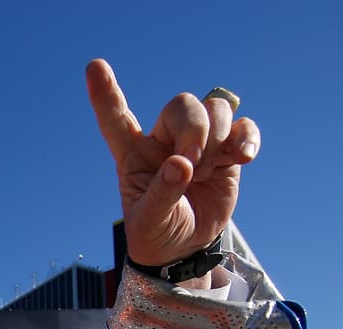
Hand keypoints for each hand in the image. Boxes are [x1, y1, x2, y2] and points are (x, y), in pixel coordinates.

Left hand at [86, 59, 260, 279]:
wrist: (184, 248)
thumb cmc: (156, 232)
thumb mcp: (150, 220)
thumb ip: (162, 193)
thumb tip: (182, 164)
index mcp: (133, 155)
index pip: (116, 119)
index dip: (106, 93)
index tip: (95, 67)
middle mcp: (164, 140)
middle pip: (183, 105)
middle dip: (194, 131)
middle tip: (193, 165)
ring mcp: (197, 143)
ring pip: (215, 109)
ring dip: (218, 138)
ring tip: (209, 173)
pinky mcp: (226, 152)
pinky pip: (243, 127)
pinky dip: (246, 137)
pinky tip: (244, 157)